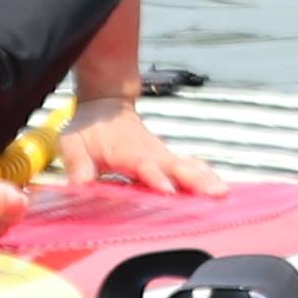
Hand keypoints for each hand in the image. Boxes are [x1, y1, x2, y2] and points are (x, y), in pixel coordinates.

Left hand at [64, 100, 214, 195]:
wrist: (106, 104)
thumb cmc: (89, 127)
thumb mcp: (73, 142)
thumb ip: (78, 162)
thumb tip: (81, 183)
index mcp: (127, 151)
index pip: (144, 165)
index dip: (156, 178)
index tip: (169, 191)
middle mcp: (150, 153)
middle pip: (175, 167)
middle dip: (194, 180)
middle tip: (213, 193)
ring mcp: (161, 155)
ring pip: (187, 167)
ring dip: (206, 179)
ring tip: (224, 192)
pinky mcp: (167, 159)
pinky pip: (189, 166)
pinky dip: (205, 176)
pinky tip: (220, 188)